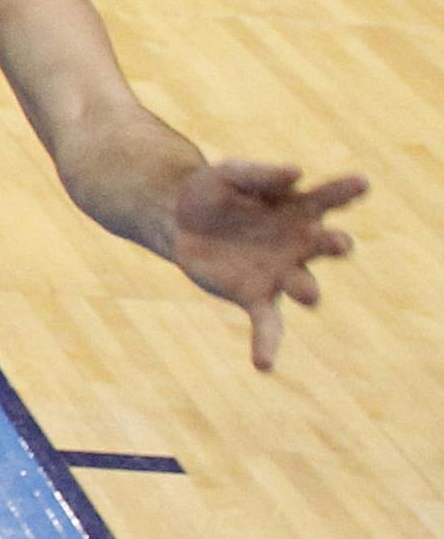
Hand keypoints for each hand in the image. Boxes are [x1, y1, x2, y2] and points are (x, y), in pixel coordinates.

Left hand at [168, 160, 364, 370]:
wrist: (177, 218)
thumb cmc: (214, 191)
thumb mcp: (230, 173)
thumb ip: (261, 174)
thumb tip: (296, 173)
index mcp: (298, 208)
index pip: (329, 198)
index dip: (346, 191)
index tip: (361, 183)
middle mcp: (299, 243)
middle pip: (326, 245)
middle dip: (334, 245)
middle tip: (338, 243)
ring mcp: (281, 273)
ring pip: (305, 285)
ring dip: (308, 290)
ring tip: (308, 294)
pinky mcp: (254, 297)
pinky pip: (268, 326)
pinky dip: (267, 345)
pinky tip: (263, 365)